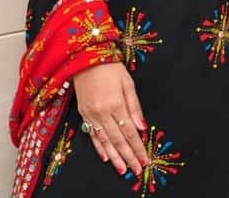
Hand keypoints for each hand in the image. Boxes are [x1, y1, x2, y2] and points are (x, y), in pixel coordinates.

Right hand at [73, 61, 149, 175]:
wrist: (85, 58)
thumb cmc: (110, 67)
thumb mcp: (128, 82)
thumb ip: (135, 106)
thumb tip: (142, 127)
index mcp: (116, 103)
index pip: (129, 132)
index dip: (138, 147)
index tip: (145, 159)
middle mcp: (102, 112)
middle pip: (118, 140)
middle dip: (128, 156)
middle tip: (137, 169)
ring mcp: (91, 115)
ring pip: (105, 141)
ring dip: (115, 157)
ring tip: (123, 170)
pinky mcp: (83, 114)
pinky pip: (92, 135)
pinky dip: (99, 148)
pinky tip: (106, 157)